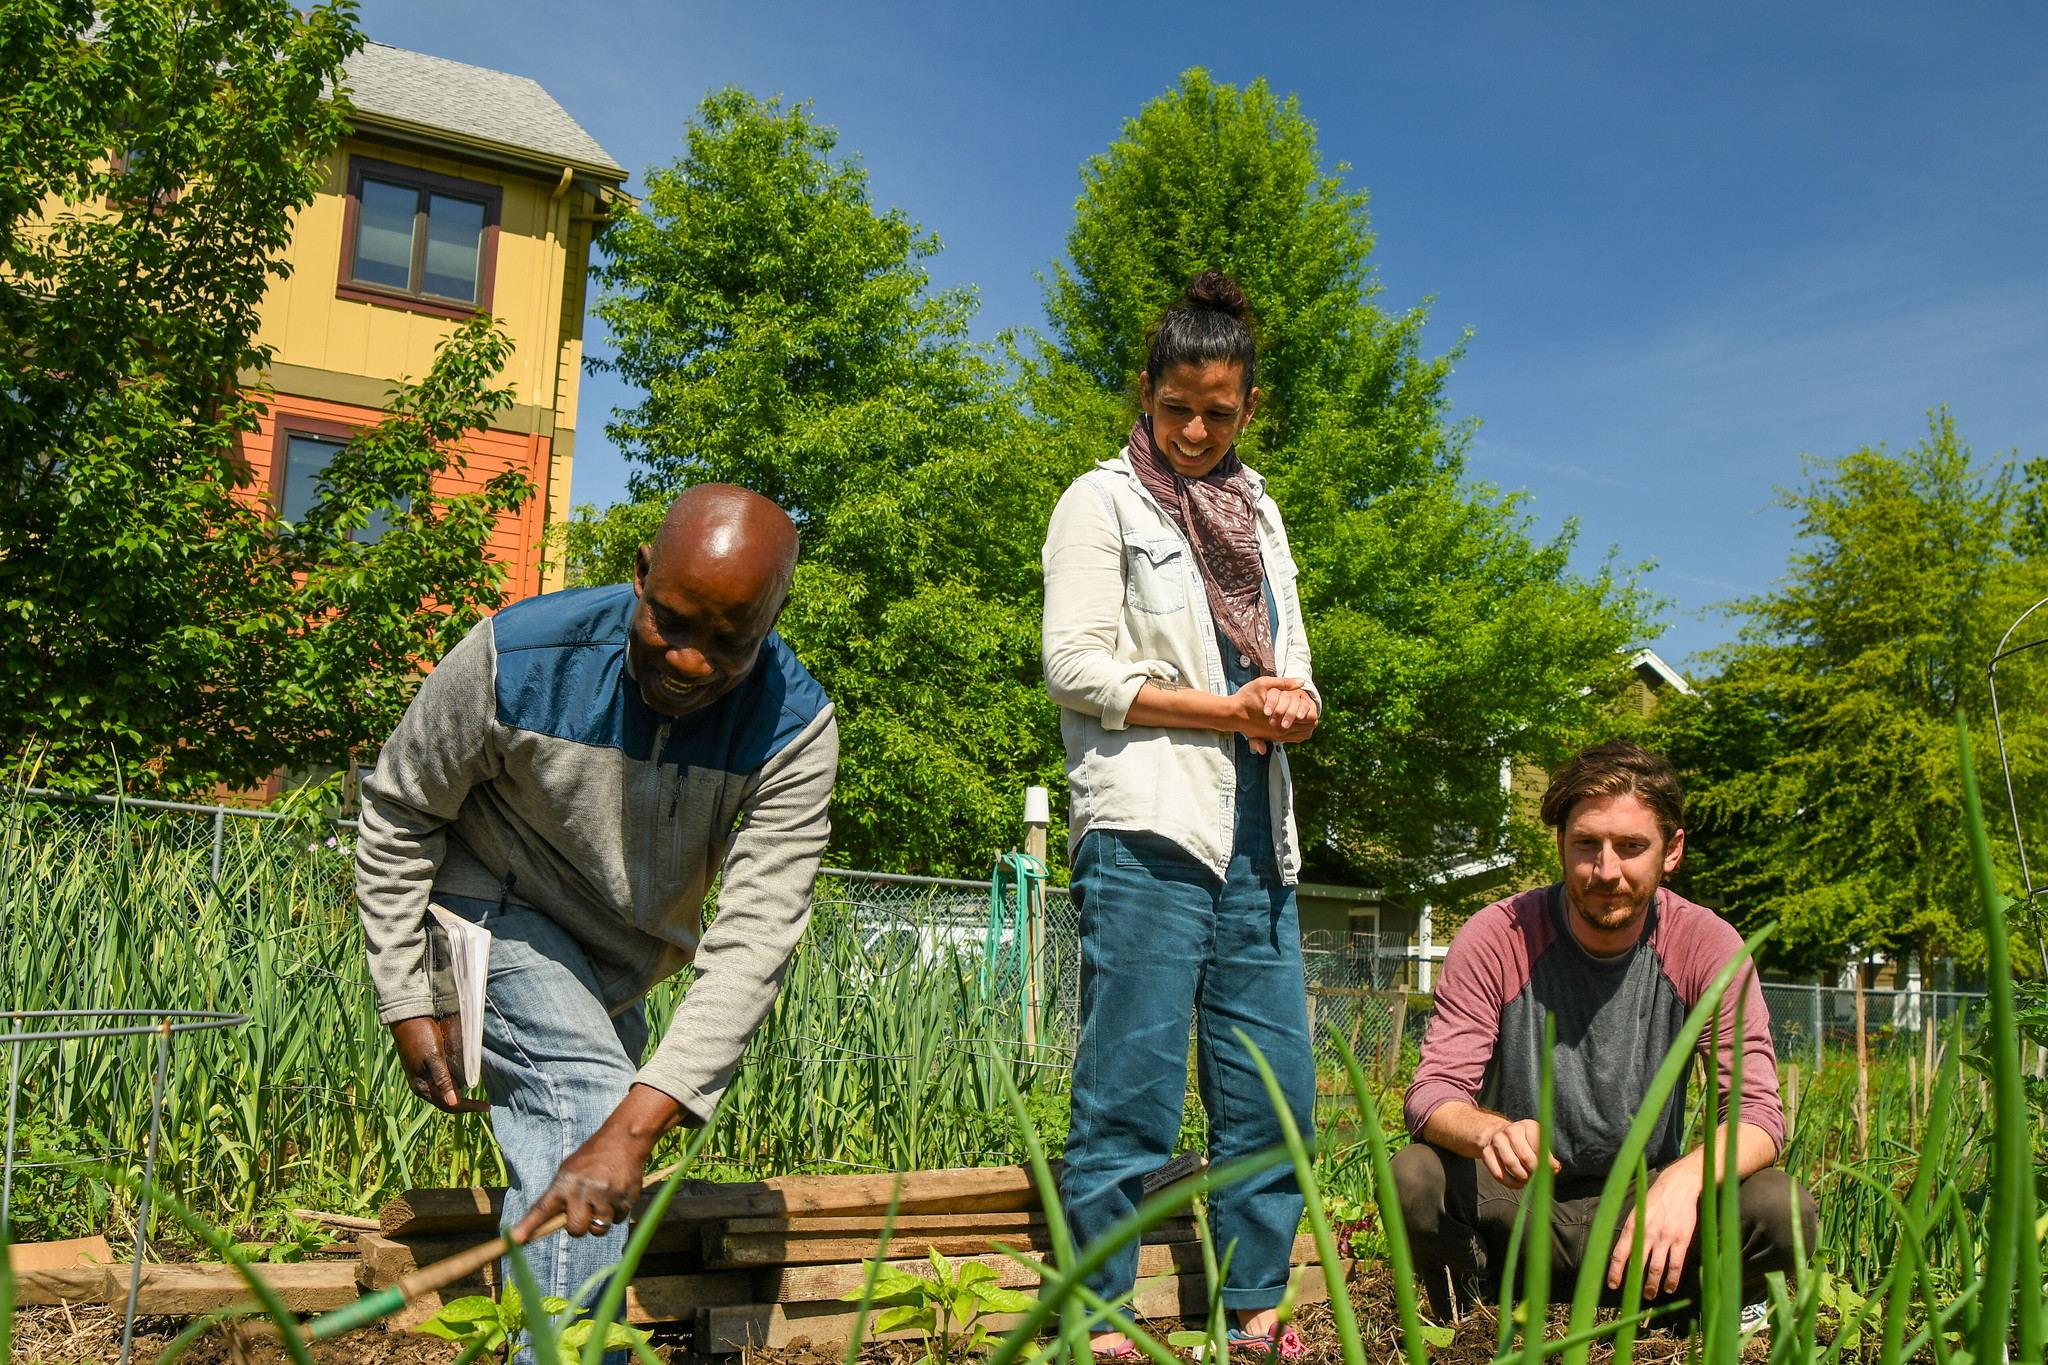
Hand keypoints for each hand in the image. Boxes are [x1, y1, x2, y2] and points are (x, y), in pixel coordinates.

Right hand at [391, 1016, 489, 1113]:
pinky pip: (441, 1080)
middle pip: (447, 1100)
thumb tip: (453, 1102)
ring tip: (475, 1088)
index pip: (449, 1105)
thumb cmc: (420, 1036)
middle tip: (483, 1102)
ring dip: (459, 1091)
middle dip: (465, 1102)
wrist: (405, 1019)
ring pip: (444, 1090)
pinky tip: (463, 1076)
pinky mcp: (424, 1068)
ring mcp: (422, 1077)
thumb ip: (443, 1079)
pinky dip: (454, 1080)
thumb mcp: (434, 1057)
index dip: (468, 1107)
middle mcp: (421, 1086)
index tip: (486, 1107)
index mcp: (422, 1087)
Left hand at [510, 1085, 694, 1242]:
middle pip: (575, 1230)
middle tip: (586, 1211)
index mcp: (564, 1182)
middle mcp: (582, 1189)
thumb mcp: (570, 1169)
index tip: (514, 1240)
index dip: (528, 1226)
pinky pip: (618, 1220)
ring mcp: (605, 1194)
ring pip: (599, 1229)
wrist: (624, 1138)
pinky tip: (617, 1193)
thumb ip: (561, 1195)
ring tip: (604, 1200)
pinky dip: (618, 1211)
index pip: (542, 1208)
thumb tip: (548, 1224)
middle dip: (581, 1226)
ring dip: (601, 1220)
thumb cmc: (592, 1157)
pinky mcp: (625, 1197)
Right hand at [1234, 676, 1319, 752]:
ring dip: (1304, 727)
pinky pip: (1292, 739)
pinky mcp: (1270, 738)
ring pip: (1301, 736)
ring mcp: (1276, 736)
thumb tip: (1302, 682)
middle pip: (1307, 729)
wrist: (1231, 713)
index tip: (1307, 703)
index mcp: (1282, 717)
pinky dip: (1297, 733)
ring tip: (1301, 716)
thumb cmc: (1247, 697)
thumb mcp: (1264, 684)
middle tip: (1307, 709)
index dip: (1311, 710)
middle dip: (1310, 719)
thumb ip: (1284, 683)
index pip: (1308, 719)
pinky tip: (1294, 723)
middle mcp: (1281, 730)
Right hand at [1476, 1116, 1559, 1189]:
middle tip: (1538, 1177)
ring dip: (1522, 1178)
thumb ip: (1547, 1154)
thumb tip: (1555, 1169)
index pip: (1539, 1146)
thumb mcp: (1536, 1141)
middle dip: (1534, 1171)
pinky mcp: (1486, 1152)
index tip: (1553, 1170)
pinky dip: (1510, 1183)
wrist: (1495, 1134)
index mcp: (1527, 1126)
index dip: (1547, 1162)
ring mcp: (1497, 1141)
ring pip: (1511, 1165)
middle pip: (1525, 1157)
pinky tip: (1517, 1183)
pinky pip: (1498, 1173)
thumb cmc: (1523, 1142)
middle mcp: (1511, 1131)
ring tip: (1527, 1180)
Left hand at [1607, 1163, 1700, 1297]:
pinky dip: (1672, 1280)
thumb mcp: (1637, 1210)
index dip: (1615, 1272)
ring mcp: (1665, 1237)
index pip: (1619, 1253)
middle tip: (1632, 1296)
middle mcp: (1647, 1232)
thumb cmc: (1655, 1199)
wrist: (1679, 1185)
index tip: (1612, 1285)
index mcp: (1632, 1225)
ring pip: (1656, 1269)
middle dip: (1633, 1284)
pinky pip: (1675, 1265)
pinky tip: (1669, 1287)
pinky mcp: (1681, 1240)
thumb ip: (1631, 1230)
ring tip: (1650, 1295)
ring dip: (1652, 1286)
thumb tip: (1622, 1251)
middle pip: (1637, 1265)